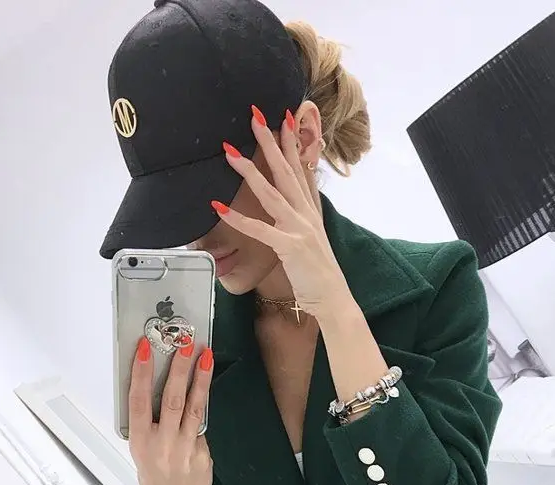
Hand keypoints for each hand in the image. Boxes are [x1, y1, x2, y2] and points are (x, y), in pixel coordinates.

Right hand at [128, 337, 214, 484]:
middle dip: (180, 369)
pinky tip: (198, 412)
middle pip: (173, 400)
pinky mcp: (204, 456)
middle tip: (187, 344)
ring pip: (195, 409)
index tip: (145, 348)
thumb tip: (158, 383)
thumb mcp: (141, 447)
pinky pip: (203, 429)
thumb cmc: (153, 471)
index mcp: (140, 440)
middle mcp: (162, 444)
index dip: (141, 373)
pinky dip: (200, 419)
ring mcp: (185, 451)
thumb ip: (149, 421)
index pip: (138, 401)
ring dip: (201, 379)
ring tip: (206, 357)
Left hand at [212, 106, 350, 320]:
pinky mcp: (290, 247)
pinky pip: (260, 229)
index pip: (300, 170)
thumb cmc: (319, 275)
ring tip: (230, 152)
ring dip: (250, 171)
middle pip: (286, 171)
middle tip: (255, 116)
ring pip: (272, 193)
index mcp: (311, 212)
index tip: (283, 118)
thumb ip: (299, 222)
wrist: (335, 299)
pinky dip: (239, 218)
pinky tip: (219, 207)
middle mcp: (306, 215)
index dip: (292, 143)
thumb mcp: (311, 241)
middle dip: (271, 142)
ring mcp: (299, 229)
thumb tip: (287, 211)